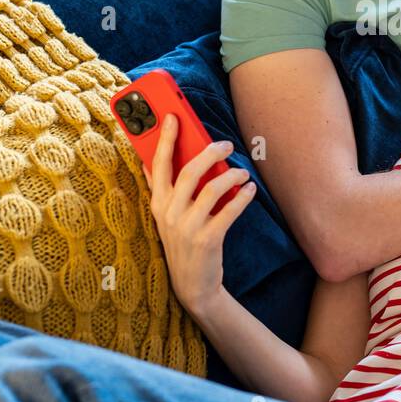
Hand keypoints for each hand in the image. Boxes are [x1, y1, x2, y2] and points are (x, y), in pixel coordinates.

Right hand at [144, 114, 256, 315]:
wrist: (192, 285)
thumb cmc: (182, 243)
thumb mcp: (165, 217)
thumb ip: (162, 190)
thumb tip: (150, 160)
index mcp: (158, 204)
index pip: (158, 164)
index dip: (164, 139)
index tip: (172, 116)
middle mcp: (169, 213)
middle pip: (188, 171)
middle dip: (209, 152)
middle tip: (226, 144)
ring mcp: (187, 227)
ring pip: (211, 189)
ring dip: (231, 175)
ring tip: (243, 172)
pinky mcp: (207, 239)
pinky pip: (229, 210)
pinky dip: (242, 197)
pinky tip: (250, 190)